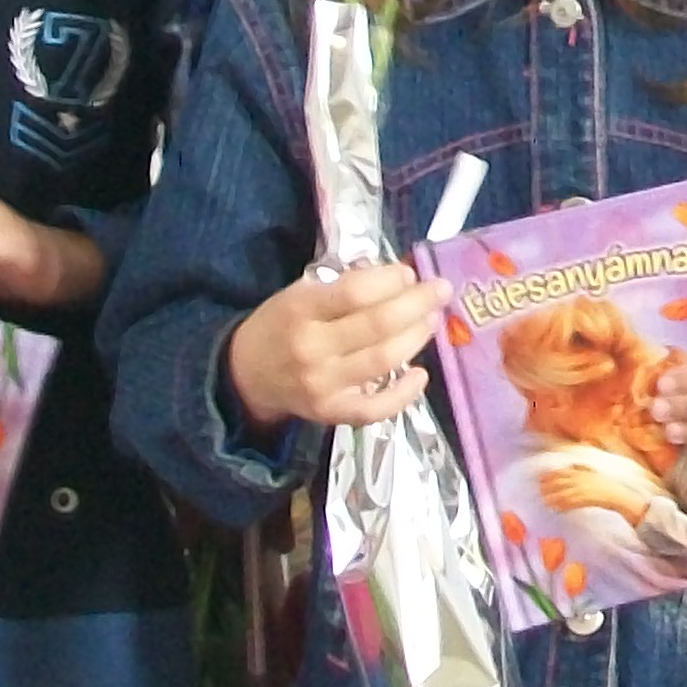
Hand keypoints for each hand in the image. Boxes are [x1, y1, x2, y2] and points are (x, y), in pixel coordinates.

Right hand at [225, 262, 450, 428]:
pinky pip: (376, 408)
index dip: (391, 282)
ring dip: (416, 338)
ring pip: (384, 360)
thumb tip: (400, 278)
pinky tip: (421, 375)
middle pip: (377, 326)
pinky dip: (405, 394)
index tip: (410, 273)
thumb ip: (345, 287)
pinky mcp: (332, 413)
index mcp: (301, 310)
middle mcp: (312, 348)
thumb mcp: (299, 294)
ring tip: (432, 321)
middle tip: (440, 290)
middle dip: (417, 305)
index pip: (355, 293)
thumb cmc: (280, 326)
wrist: (246, 376)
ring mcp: (323, 385)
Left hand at [537, 458, 660, 520]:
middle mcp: (593, 478)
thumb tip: (574, 464)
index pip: (570, 470)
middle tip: (539, 488)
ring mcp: (595, 488)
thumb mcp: (602, 479)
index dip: (555, 473)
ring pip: (571, 490)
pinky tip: (557, 508)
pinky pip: (578, 501)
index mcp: (593, 472)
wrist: (635, 504)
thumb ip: (588, 470)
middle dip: (552, 483)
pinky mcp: (597, 499)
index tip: (542, 476)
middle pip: (568, 479)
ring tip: (545, 500)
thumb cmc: (618, 494)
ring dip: (556, 495)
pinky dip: (566, 504)